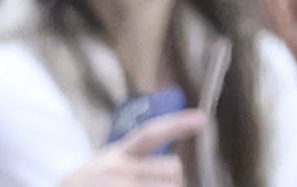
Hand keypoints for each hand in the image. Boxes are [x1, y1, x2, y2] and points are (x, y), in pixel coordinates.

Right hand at [59, 110, 205, 186]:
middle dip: (172, 179)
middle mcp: (119, 169)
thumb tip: (175, 167)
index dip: (177, 125)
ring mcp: (122, 186)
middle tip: (153, 184)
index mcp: (117, 153)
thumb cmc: (93, 184)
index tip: (203, 118)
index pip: (150, 134)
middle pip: (174, 168)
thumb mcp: (108, 164)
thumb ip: (135, 160)